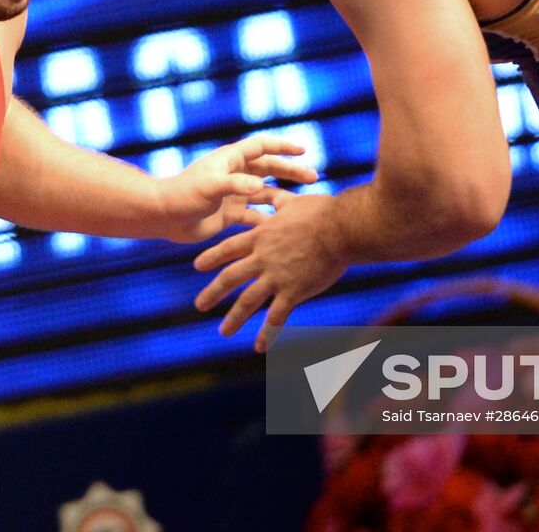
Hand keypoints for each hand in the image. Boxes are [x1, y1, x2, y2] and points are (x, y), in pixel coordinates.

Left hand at [160, 135, 318, 243]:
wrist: (164, 217)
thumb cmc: (183, 196)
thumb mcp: (210, 187)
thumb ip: (234, 185)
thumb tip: (259, 186)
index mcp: (230, 160)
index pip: (262, 146)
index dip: (283, 147)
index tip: (304, 150)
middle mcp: (234, 174)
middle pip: (269, 168)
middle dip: (291, 171)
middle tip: (313, 177)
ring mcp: (233, 194)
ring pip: (265, 192)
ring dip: (284, 195)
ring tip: (304, 202)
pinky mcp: (230, 213)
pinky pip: (256, 214)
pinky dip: (269, 218)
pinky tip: (285, 226)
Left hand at [194, 192, 349, 351]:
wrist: (341, 228)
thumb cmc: (322, 211)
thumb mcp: (292, 201)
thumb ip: (276, 200)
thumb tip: (270, 191)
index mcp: (261, 236)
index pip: (229, 249)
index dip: (212, 258)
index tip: (197, 266)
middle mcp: (263, 258)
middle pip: (230, 277)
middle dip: (213, 292)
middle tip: (199, 305)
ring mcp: (276, 276)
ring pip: (248, 301)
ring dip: (234, 318)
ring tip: (223, 331)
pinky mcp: (293, 291)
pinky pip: (276, 317)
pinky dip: (267, 333)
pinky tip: (259, 347)